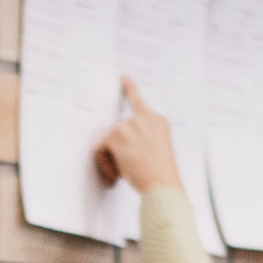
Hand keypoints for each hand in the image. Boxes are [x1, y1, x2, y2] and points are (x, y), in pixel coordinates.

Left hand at [94, 77, 183, 192]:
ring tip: (127, 172)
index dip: (129, 88)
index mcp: (157, 122)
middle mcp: (144, 118)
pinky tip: (119, 173)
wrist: (163, 184)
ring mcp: (129, 124)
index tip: (123, 77)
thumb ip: (144, 138)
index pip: (139, 101)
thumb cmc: (161, 174)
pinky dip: (105, 164)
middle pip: (118, 132)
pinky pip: (100, 149)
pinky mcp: (117, 134)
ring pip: (109, 142)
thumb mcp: (159, 150)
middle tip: (128, 170)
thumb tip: (122, 144)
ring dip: (112, 160)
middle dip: (118, 152)